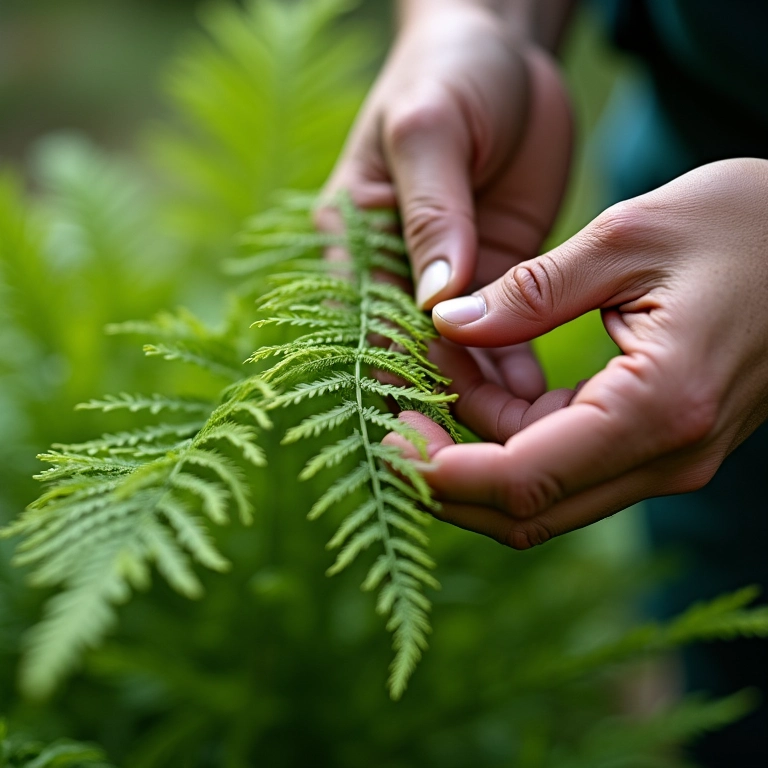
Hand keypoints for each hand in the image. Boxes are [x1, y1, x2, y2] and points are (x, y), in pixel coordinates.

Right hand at [321, 2, 571, 400]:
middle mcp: (394, 271)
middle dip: (450, 397)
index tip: (428, 423)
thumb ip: (430, 215)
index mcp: (354, 240)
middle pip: (415, 354)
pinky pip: (502, 336)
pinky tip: (543, 397)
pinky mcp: (492, 275)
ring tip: (531, 430)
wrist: (503, 48)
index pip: (365, 325)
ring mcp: (447, 279)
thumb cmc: (447, 73)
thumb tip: (434, 303)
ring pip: (461, 356)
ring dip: (490, 394)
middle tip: (498, 442)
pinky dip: (517, 369)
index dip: (394, 375)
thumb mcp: (429, 130)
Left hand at [387, 159, 767, 547]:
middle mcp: (665, 454)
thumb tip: (447, 323)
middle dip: (445, 473)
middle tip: (392, 412)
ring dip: (474, 444)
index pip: (522, 481)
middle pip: (525, 509)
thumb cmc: (746, 222)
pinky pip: (565, 460)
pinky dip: (510, 431)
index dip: (439, 471)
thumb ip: (531, 291)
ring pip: (540, 491)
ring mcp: (666, 456)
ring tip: (436, 366)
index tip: (384, 434)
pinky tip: (480, 375)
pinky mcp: (657, 441)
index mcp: (657, 407)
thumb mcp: (628, 237)